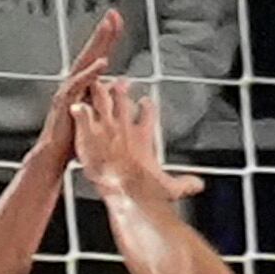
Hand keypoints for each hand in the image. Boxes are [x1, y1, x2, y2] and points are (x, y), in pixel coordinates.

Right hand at [30, 9, 125, 164]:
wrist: (54, 155)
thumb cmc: (74, 137)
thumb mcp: (97, 112)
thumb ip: (108, 95)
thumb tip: (124, 83)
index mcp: (83, 84)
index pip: (98, 56)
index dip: (107, 39)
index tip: (117, 20)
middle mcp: (74, 83)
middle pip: (91, 53)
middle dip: (102, 33)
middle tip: (113, 14)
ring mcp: (68, 90)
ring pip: (84, 63)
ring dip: (97, 45)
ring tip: (107, 29)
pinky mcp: (66, 102)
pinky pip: (79, 84)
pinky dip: (91, 73)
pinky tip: (103, 63)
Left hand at [73, 82, 204, 202]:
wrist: (126, 190)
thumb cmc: (147, 190)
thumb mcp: (171, 188)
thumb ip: (185, 184)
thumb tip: (199, 185)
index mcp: (143, 137)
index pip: (147, 114)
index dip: (147, 107)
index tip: (145, 101)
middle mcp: (124, 128)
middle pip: (122, 100)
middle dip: (120, 90)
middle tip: (118, 82)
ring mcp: (105, 129)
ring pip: (102, 101)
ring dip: (99, 92)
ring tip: (95, 84)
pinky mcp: (89, 134)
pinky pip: (82, 115)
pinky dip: (79, 111)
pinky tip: (74, 106)